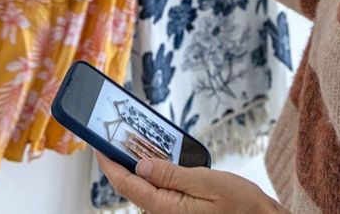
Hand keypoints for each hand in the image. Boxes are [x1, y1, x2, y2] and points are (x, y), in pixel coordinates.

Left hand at [95, 150, 287, 213]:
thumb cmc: (243, 207)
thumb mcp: (207, 183)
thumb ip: (172, 174)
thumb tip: (141, 166)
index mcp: (166, 209)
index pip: (126, 184)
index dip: (108, 162)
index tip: (97, 143)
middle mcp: (165, 213)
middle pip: (132, 185)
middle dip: (122, 159)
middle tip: (116, 134)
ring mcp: (172, 213)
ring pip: (145, 186)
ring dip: (139, 164)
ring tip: (136, 140)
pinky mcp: (181, 211)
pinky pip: (160, 190)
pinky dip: (156, 172)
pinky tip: (161, 156)